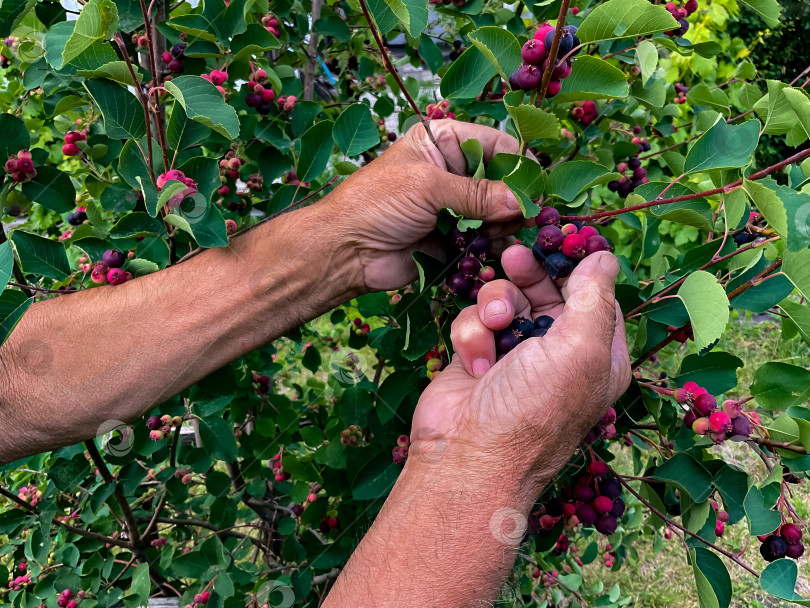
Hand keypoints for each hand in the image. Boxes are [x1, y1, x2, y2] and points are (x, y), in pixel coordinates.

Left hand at [319, 121, 525, 291]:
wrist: (345, 251)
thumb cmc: (376, 204)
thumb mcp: (428, 187)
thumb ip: (477, 193)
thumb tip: (522, 202)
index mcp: (441, 142)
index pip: (494, 144)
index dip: (515, 164)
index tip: (532, 188)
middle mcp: (450, 171)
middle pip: (500, 181)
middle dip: (511, 199)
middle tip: (518, 218)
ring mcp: (451, 206)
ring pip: (495, 213)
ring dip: (500, 225)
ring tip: (493, 235)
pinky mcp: (450, 238)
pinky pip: (482, 240)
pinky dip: (489, 246)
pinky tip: (488, 250)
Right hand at [408, 245, 630, 494]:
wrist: (468, 454)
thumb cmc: (534, 408)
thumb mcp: (581, 349)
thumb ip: (594, 297)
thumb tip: (605, 257)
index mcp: (598, 353)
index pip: (594, 295)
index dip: (576, 267)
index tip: (556, 242)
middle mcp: (559, 352)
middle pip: (546, 290)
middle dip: (528, 274)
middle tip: (512, 256)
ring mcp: (515, 354)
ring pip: (505, 300)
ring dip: (495, 306)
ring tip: (494, 325)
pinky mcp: (477, 356)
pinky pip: (475, 321)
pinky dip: (472, 334)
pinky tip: (475, 360)